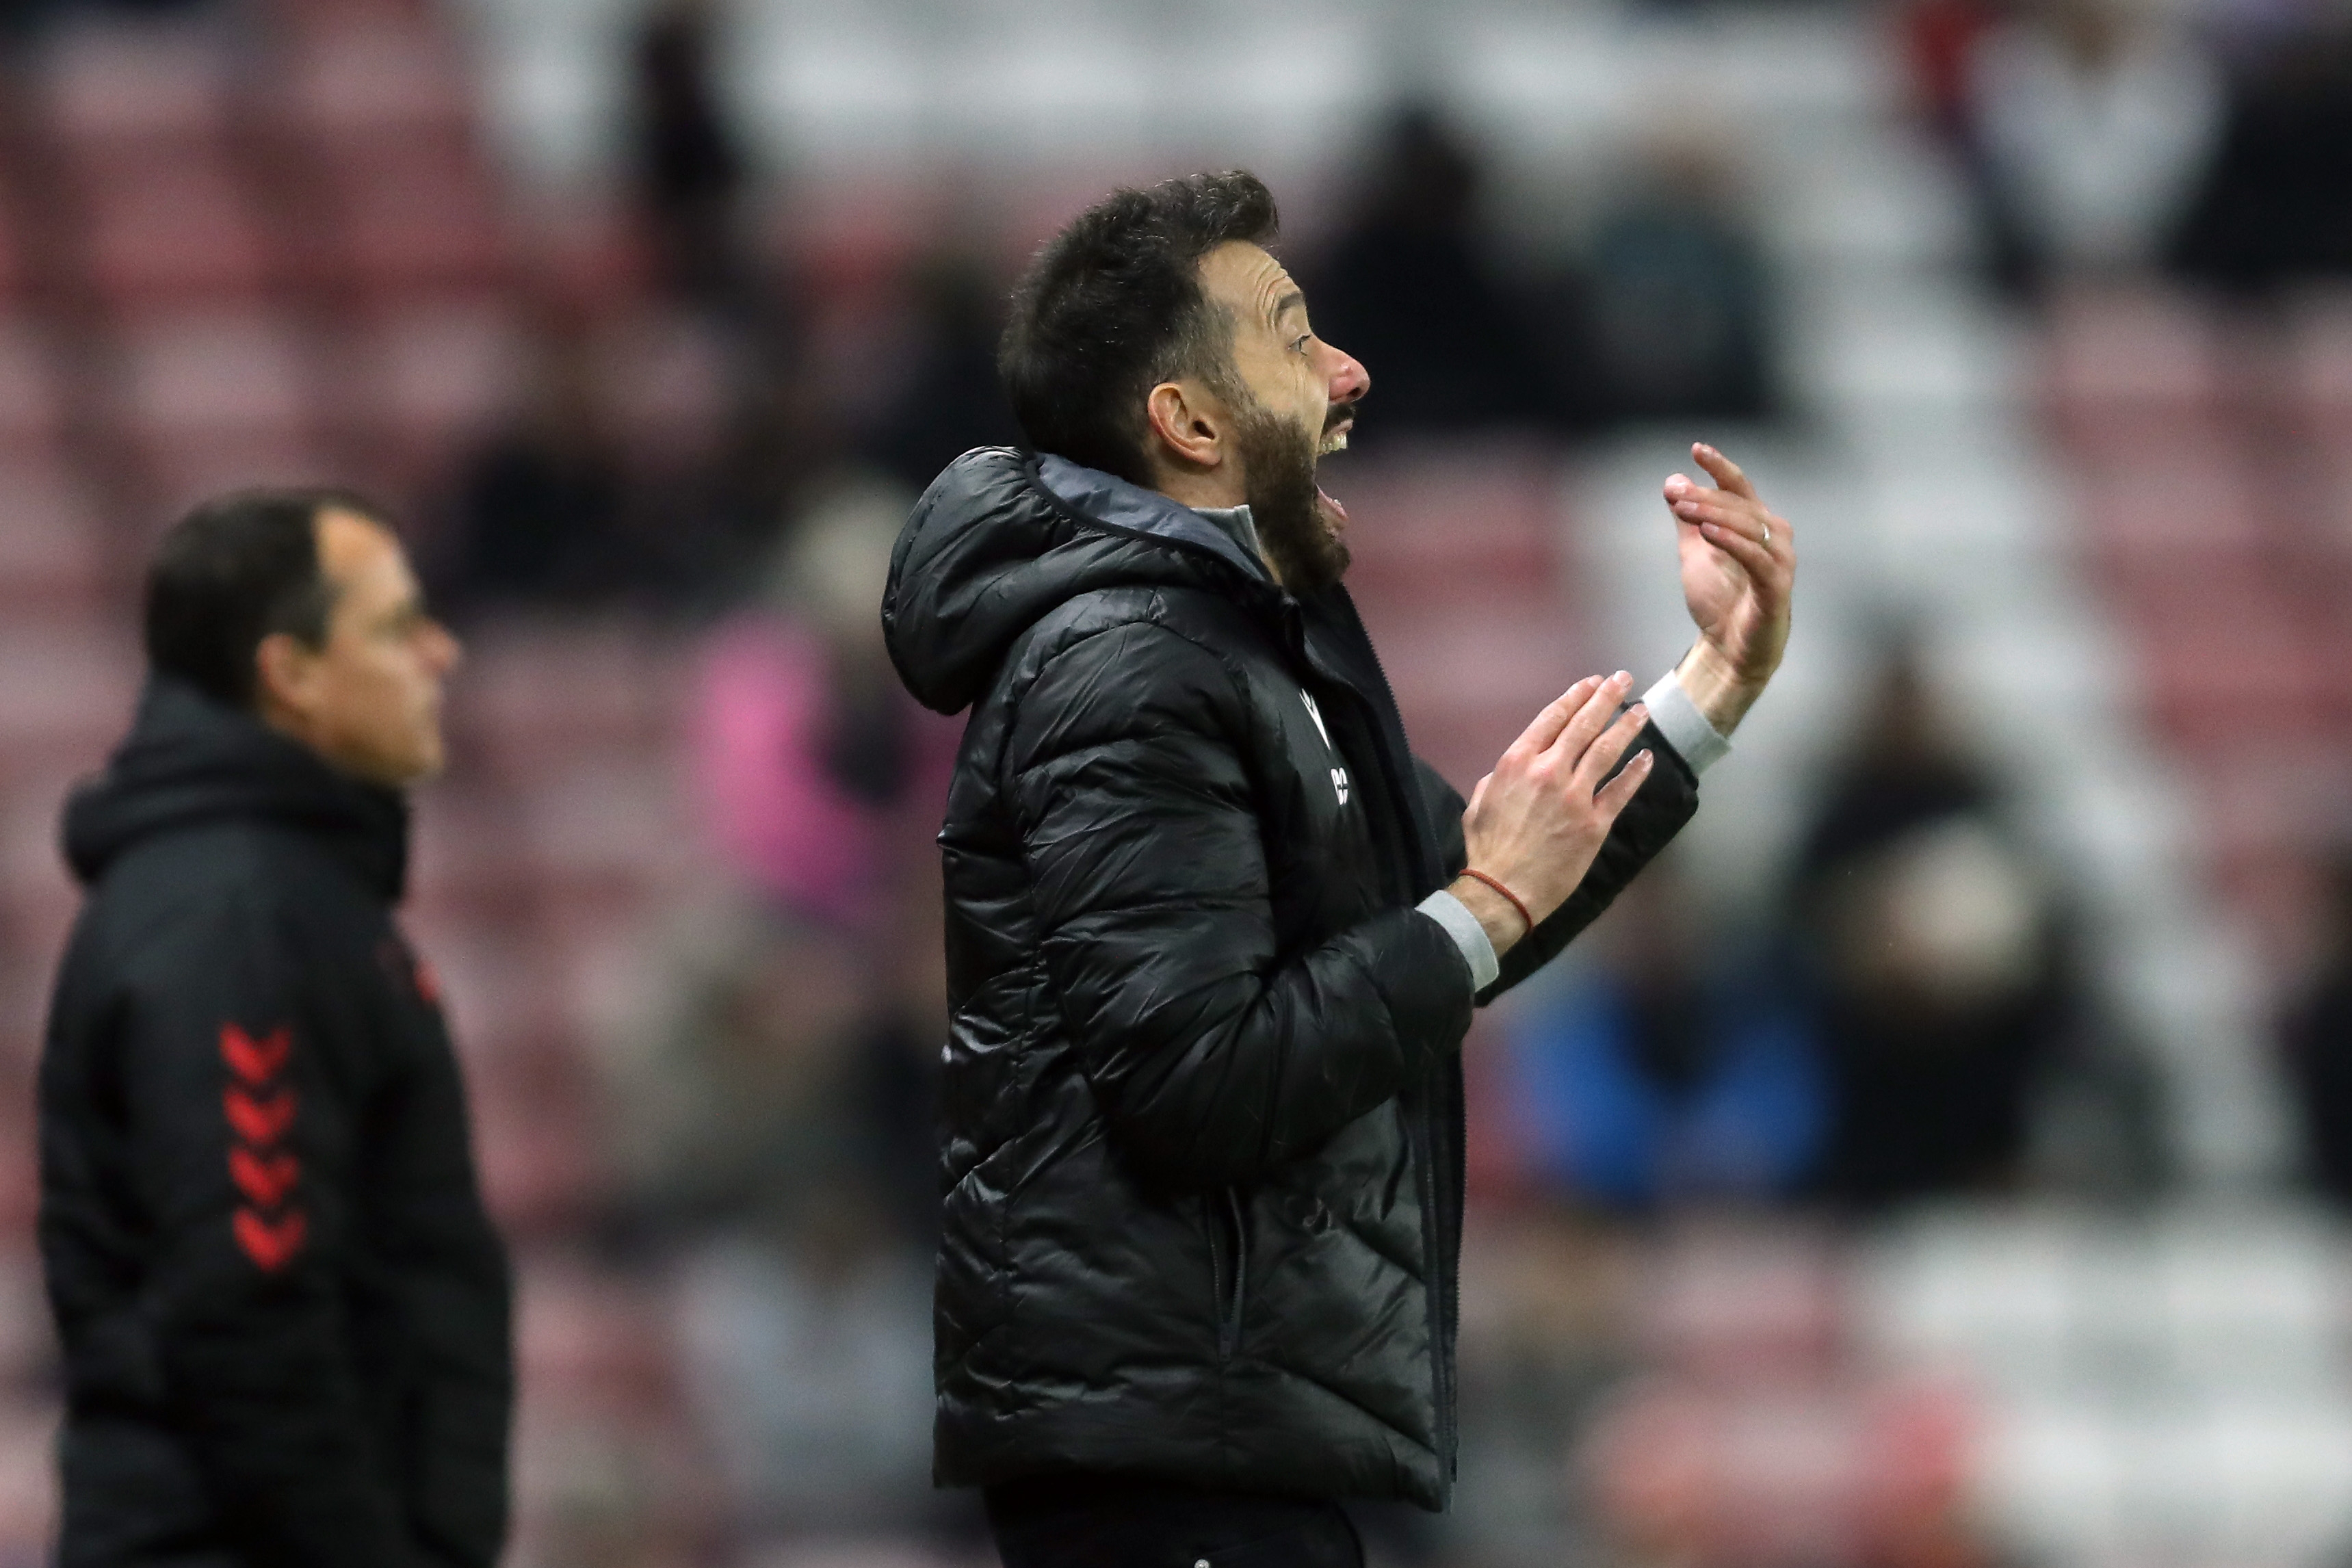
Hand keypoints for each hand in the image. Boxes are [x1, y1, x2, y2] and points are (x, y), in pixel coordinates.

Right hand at [1450, 672, 1654, 956]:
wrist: (1504, 888)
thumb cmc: (1487, 848)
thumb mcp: (1478, 801)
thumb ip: (1498, 778)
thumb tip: (1513, 768)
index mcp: (1517, 762)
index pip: (1552, 718)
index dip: (1575, 696)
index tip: (1591, 683)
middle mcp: (1548, 771)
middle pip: (1584, 725)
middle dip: (1606, 698)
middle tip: (1623, 680)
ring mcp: (1574, 796)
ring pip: (1606, 751)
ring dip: (1627, 726)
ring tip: (1642, 710)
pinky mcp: (1594, 823)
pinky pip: (1620, 791)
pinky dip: (1636, 771)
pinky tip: (1647, 757)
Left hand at [1665, 442, 1792, 735]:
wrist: (1727, 650)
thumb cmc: (1719, 600)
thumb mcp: (1695, 552)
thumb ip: (1687, 518)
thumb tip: (1672, 481)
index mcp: (1755, 526)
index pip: (1739, 487)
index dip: (1720, 467)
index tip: (1696, 449)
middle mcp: (1774, 538)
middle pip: (1741, 504)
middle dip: (1707, 495)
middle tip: (1676, 493)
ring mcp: (1779, 562)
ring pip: (1749, 527)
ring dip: (1716, 514)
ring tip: (1685, 508)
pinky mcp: (1776, 588)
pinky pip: (1756, 559)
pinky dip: (1732, 542)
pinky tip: (1708, 532)